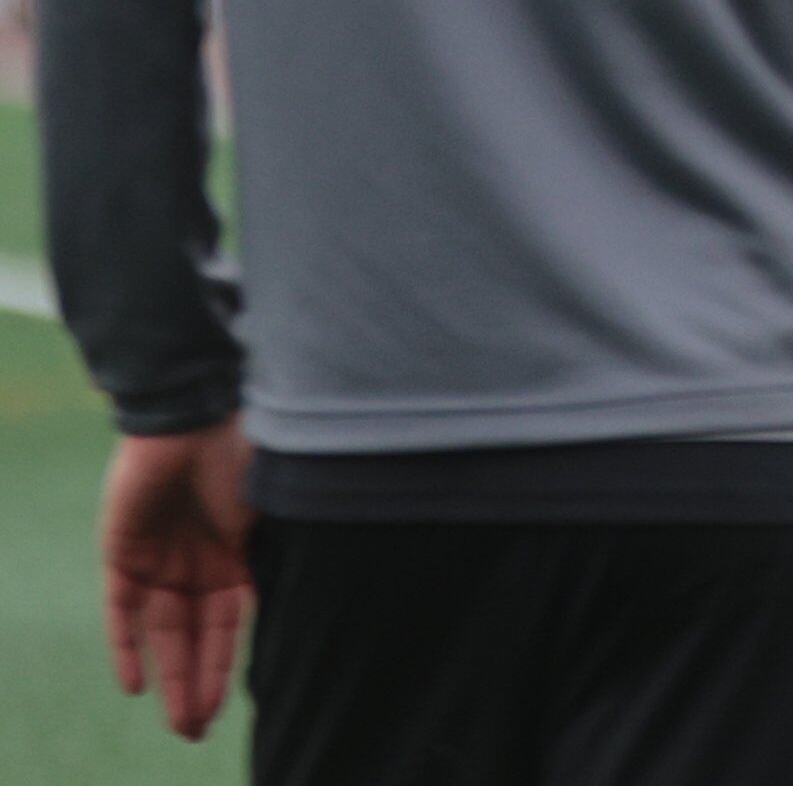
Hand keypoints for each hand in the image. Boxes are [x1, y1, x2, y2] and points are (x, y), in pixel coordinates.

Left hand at [97, 417, 253, 740]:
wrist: (195, 413)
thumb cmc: (251, 452)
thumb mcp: (280, 510)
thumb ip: (283, 555)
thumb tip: (318, 598)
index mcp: (238, 554)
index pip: (230, 626)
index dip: (226, 668)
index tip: (227, 711)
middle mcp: (199, 563)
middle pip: (195, 638)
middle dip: (198, 685)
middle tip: (196, 732)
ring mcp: (160, 559)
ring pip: (163, 633)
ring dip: (171, 677)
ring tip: (180, 722)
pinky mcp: (123, 552)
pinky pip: (121, 610)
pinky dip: (127, 646)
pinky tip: (136, 686)